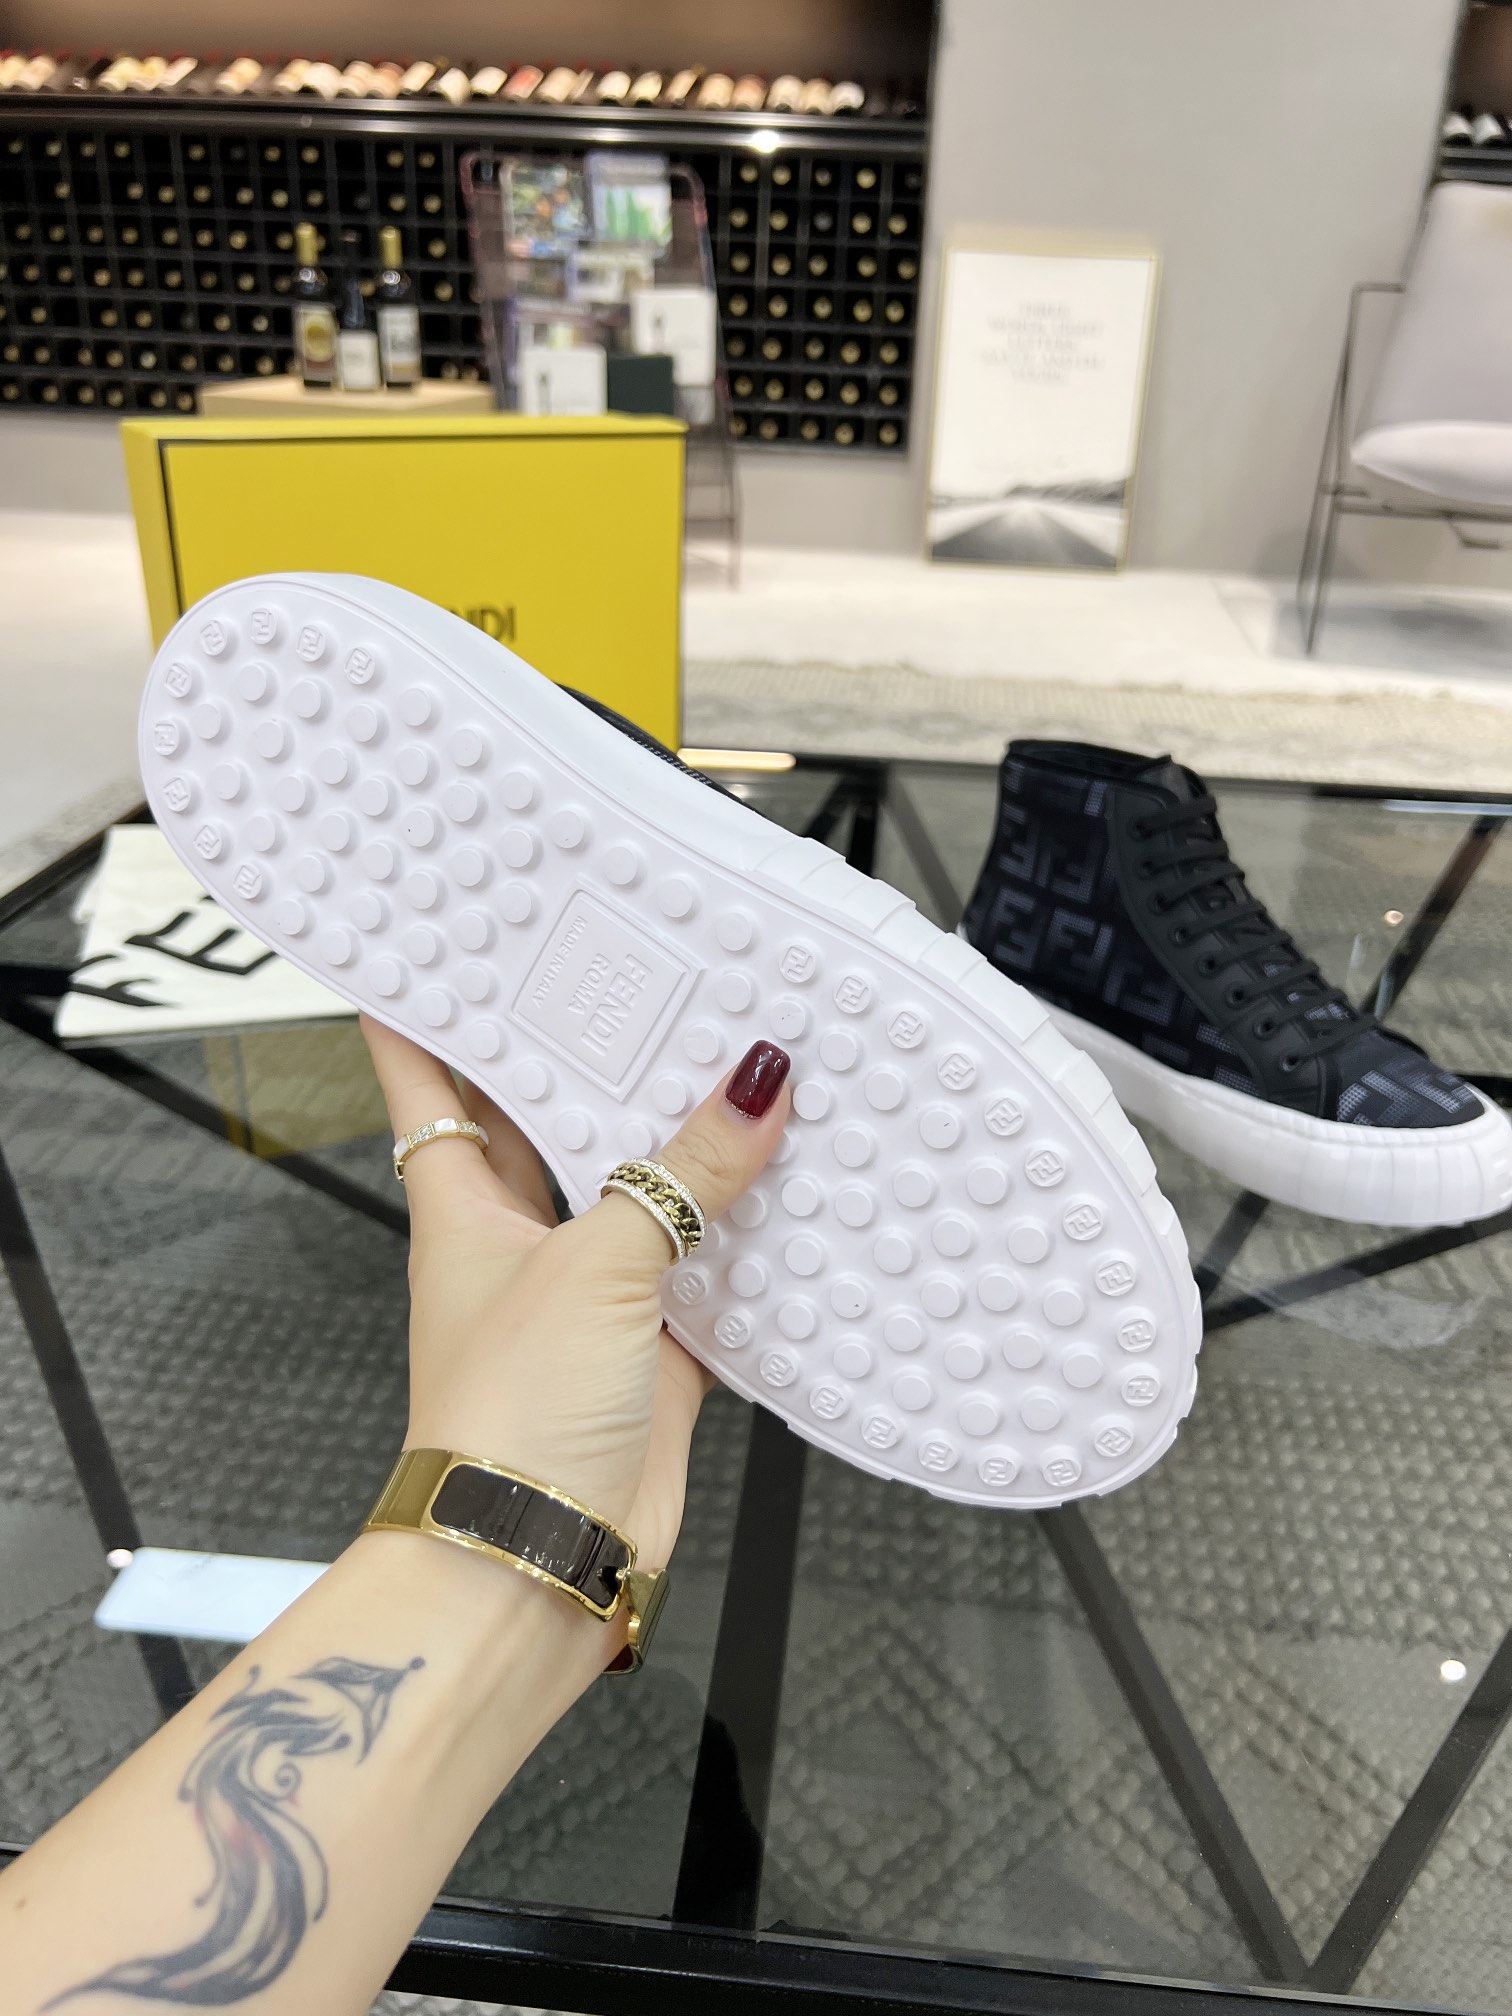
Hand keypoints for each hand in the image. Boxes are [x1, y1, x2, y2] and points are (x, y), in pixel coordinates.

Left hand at [362, 1017, 791, 1571]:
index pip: (429, 1082)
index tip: (440, 948)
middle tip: (641, 982)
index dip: (427, 1014)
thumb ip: (678, 1175)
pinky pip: (704, 1269)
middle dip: (591, 1061)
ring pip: (639, 1193)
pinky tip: (788, 1188)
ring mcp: (589, 1294)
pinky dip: (743, 1236)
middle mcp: (520, 1242)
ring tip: (737, 1063)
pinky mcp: (653, 1348)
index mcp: (462, 1207)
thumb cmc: (508, 1417)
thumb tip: (751, 1090)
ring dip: (683, 1145)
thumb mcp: (594, 1264)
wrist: (540, 1555)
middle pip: (550, 1124)